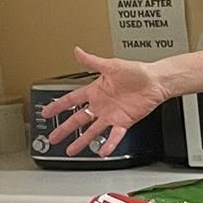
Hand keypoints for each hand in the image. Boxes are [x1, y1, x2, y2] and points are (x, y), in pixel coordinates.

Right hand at [42, 48, 167, 155]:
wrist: (156, 81)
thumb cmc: (136, 71)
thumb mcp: (111, 65)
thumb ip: (92, 61)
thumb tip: (77, 51)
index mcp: (96, 91)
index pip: (72, 99)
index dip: (58, 106)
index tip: (46, 112)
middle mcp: (101, 105)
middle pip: (78, 119)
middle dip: (64, 128)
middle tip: (53, 137)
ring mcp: (111, 115)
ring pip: (92, 131)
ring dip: (82, 141)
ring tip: (71, 150)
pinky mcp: (124, 122)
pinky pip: (115, 135)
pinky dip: (109, 143)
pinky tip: (102, 151)